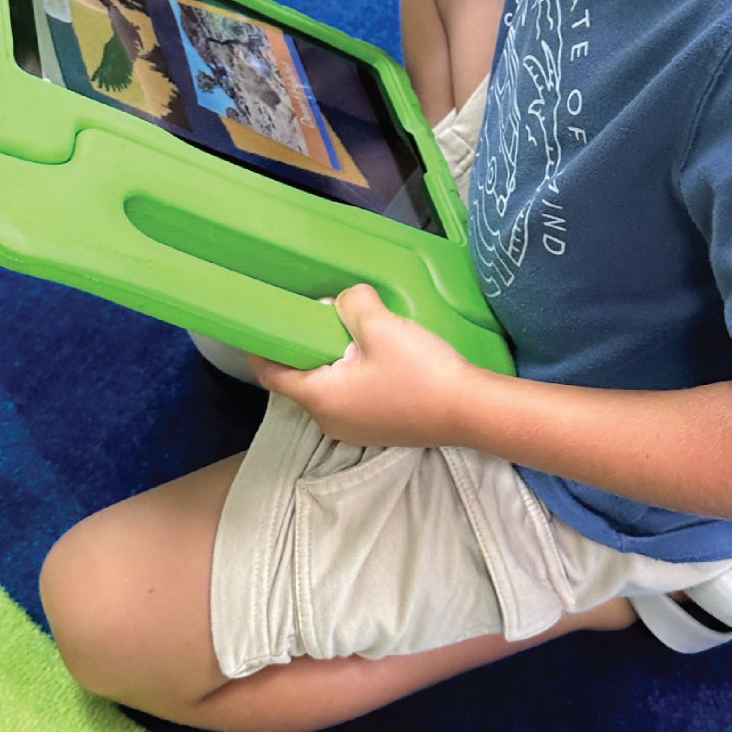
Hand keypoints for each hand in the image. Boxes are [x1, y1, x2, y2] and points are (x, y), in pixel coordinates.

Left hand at [255, 284, 489, 449]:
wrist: (470, 410)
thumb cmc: (420, 371)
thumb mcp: (380, 325)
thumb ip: (351, 304)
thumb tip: (343, 302)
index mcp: (320, 399)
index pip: (272, 375)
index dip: (262, 347)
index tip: (261, 324)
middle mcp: (330, 421)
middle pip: (301, 380)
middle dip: (305, 346)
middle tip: (320, 315)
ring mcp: (354, 430)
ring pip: (328, 388)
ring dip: (331, 360)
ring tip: (351, 331)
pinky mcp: (377, 429)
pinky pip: (350, 397)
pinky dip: (350, 375)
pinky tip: (373, 355)